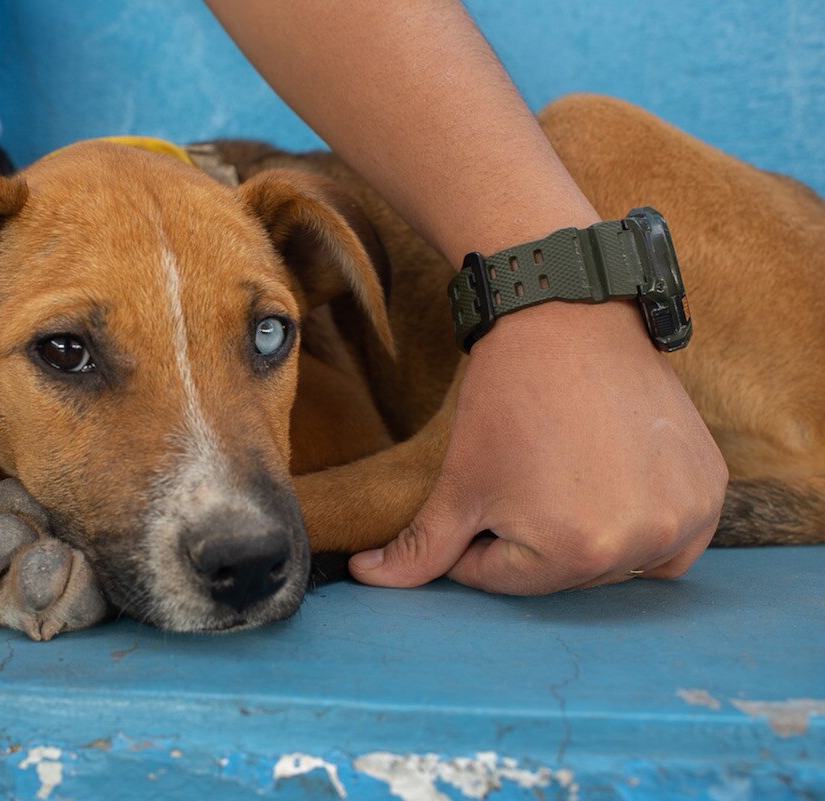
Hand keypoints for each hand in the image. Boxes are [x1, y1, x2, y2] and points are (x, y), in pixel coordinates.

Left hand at [349, 299, 728, 593]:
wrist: (567, 321)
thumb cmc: (507, 403)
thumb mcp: (457, 484)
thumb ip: (419, 548)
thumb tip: (370, 580)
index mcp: (578, 553)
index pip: (505, 582)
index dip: (476, 541)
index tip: (482, 490)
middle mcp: (644, 544)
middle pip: (565, 577)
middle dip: (531, 541)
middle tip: (525, 477)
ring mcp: (688, 515)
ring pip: (620, 563)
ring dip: (588, 538)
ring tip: (565, 474)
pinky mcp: (710, 487)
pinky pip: (674, 539)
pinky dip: (643, 525)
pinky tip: (613, 481)